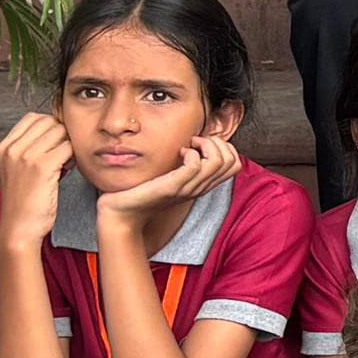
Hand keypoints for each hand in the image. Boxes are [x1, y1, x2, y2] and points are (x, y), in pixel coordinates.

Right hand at [0, 113, 72, 246]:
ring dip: (68, 146)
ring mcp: (25, 156)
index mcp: (4, 147)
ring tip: (63, 164)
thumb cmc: (25, 200)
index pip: (33, 117)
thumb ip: (31, 148)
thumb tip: (57, 128)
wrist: (19, 228)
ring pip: (61, 132)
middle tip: (61, 156)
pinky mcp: (41, 167)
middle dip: (61, 135)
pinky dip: (72, 157)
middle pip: (49, 121)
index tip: (53, 145)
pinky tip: (67, 171)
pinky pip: (68, 148)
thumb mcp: (19, 169)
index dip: (50, 127)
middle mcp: (12, 148)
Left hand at [96, 133, 239, 226]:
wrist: (122, 215)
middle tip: (196, 142)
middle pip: (232, 161)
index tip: (201, 145)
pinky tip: (180, 153)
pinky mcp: (173, 187)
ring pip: (218, 161)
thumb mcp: (170, 178)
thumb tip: (193, 143)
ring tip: (189, 145)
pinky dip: (191, 152)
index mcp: (202, 186)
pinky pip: (195, 165)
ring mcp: (188, 188)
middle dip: (218, 143)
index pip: (235, 164)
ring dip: (206, 144)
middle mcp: (200, 188)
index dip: (224, 147)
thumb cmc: (142, 194)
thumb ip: (184, 166)